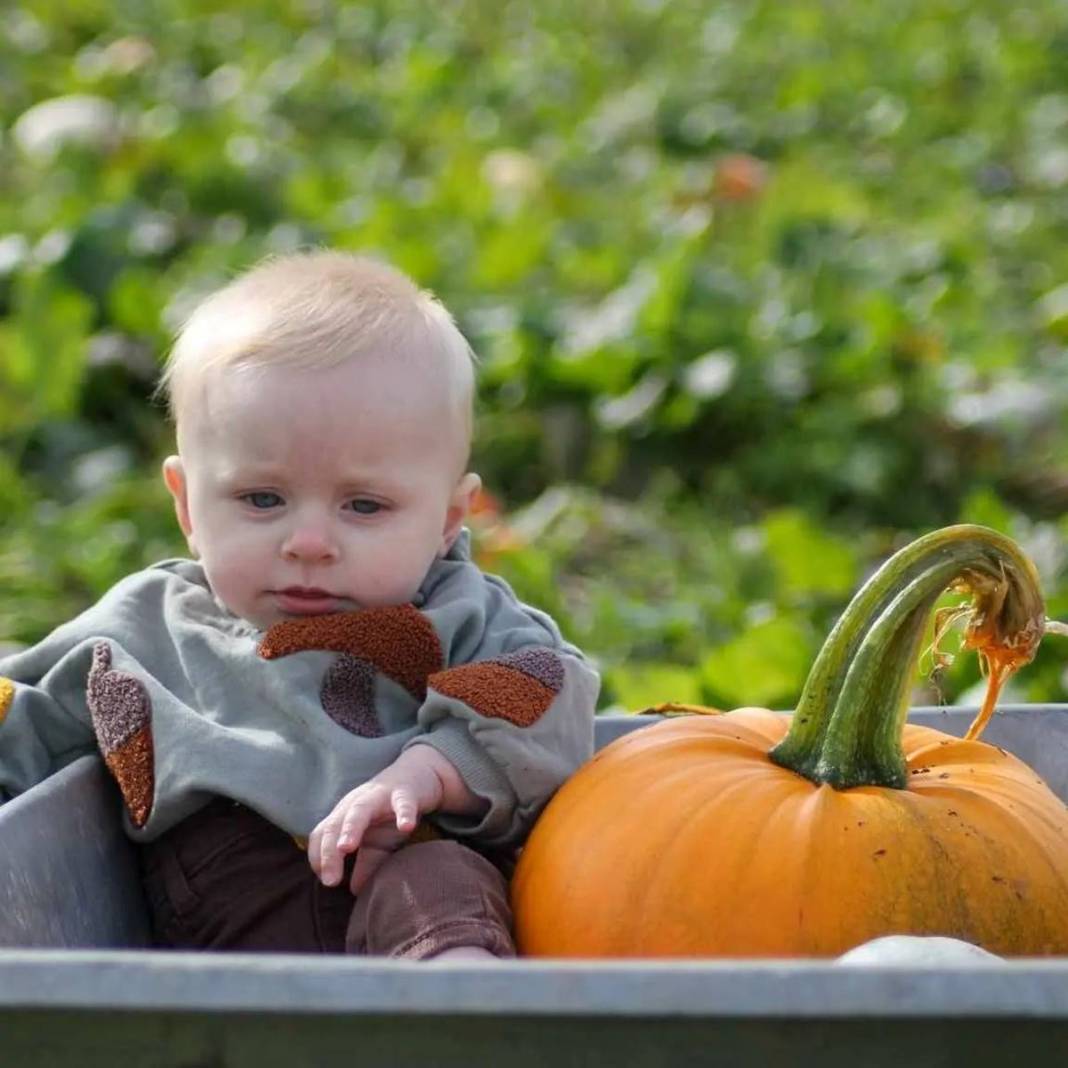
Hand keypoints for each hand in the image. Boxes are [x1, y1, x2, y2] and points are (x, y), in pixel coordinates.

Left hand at [308, 747, 448, 893]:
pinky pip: (403, 803)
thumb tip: (355, 891)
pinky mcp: (404, 793)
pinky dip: (404, 813)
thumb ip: (365, 864)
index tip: (328, 881)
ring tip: (346, 848)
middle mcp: (355, 804)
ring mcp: (379, 796)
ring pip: (359, 811)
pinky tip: (406, 826)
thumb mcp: (377, 841)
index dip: (319, 858)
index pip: (321, 836)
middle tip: (330, 881)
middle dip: (328, 852)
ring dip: (350, 829)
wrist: (417, 776)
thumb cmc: (390, 812)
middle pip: (333, 825)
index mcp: (343, 815)